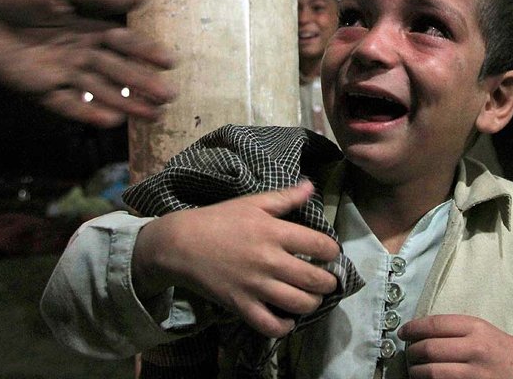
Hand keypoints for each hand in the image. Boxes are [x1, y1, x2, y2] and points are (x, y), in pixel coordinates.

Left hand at [0, 0, 174, 126]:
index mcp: (85, 26)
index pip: (123, 43)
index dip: (146, 52)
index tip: (170, 62)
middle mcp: (78, 52)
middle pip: (118, 71)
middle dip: (144, 84)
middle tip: (169, 97)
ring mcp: (60, 73)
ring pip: (99, 91)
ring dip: (126, 103)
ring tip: (152, 116)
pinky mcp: (39, 89)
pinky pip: (67, 105)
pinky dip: (87, 114)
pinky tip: (111, 121)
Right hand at [132, 181, 339, 337]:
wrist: (180, 244)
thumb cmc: (218, 219)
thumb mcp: (252, 202)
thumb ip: (285, 197)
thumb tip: (311, 186)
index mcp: (274, 232)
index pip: (320, 245)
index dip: (332, 251)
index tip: (330, 253)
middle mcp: (269, 261)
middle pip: (315, 279)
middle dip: (328, 282)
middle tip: (327, 280)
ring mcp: (255, 286)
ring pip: (299, 304)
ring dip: (313, 303)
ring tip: (311, 297)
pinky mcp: (241, 305)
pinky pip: (271, 325)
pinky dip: (285, 326)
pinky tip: (288, 318)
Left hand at [399, 314, 512, 378]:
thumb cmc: (497, 347)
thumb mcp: (479, 329)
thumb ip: (451, 328)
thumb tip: (415, 332)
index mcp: (475, 328)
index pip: (434, 325)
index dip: (412, 328)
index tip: (402, 333)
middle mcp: (476, 350)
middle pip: (429, 349)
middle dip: (412, 352)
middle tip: (408, 354)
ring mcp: (476, 374)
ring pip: (432, 373)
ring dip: (416, 372)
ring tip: (414, 370)